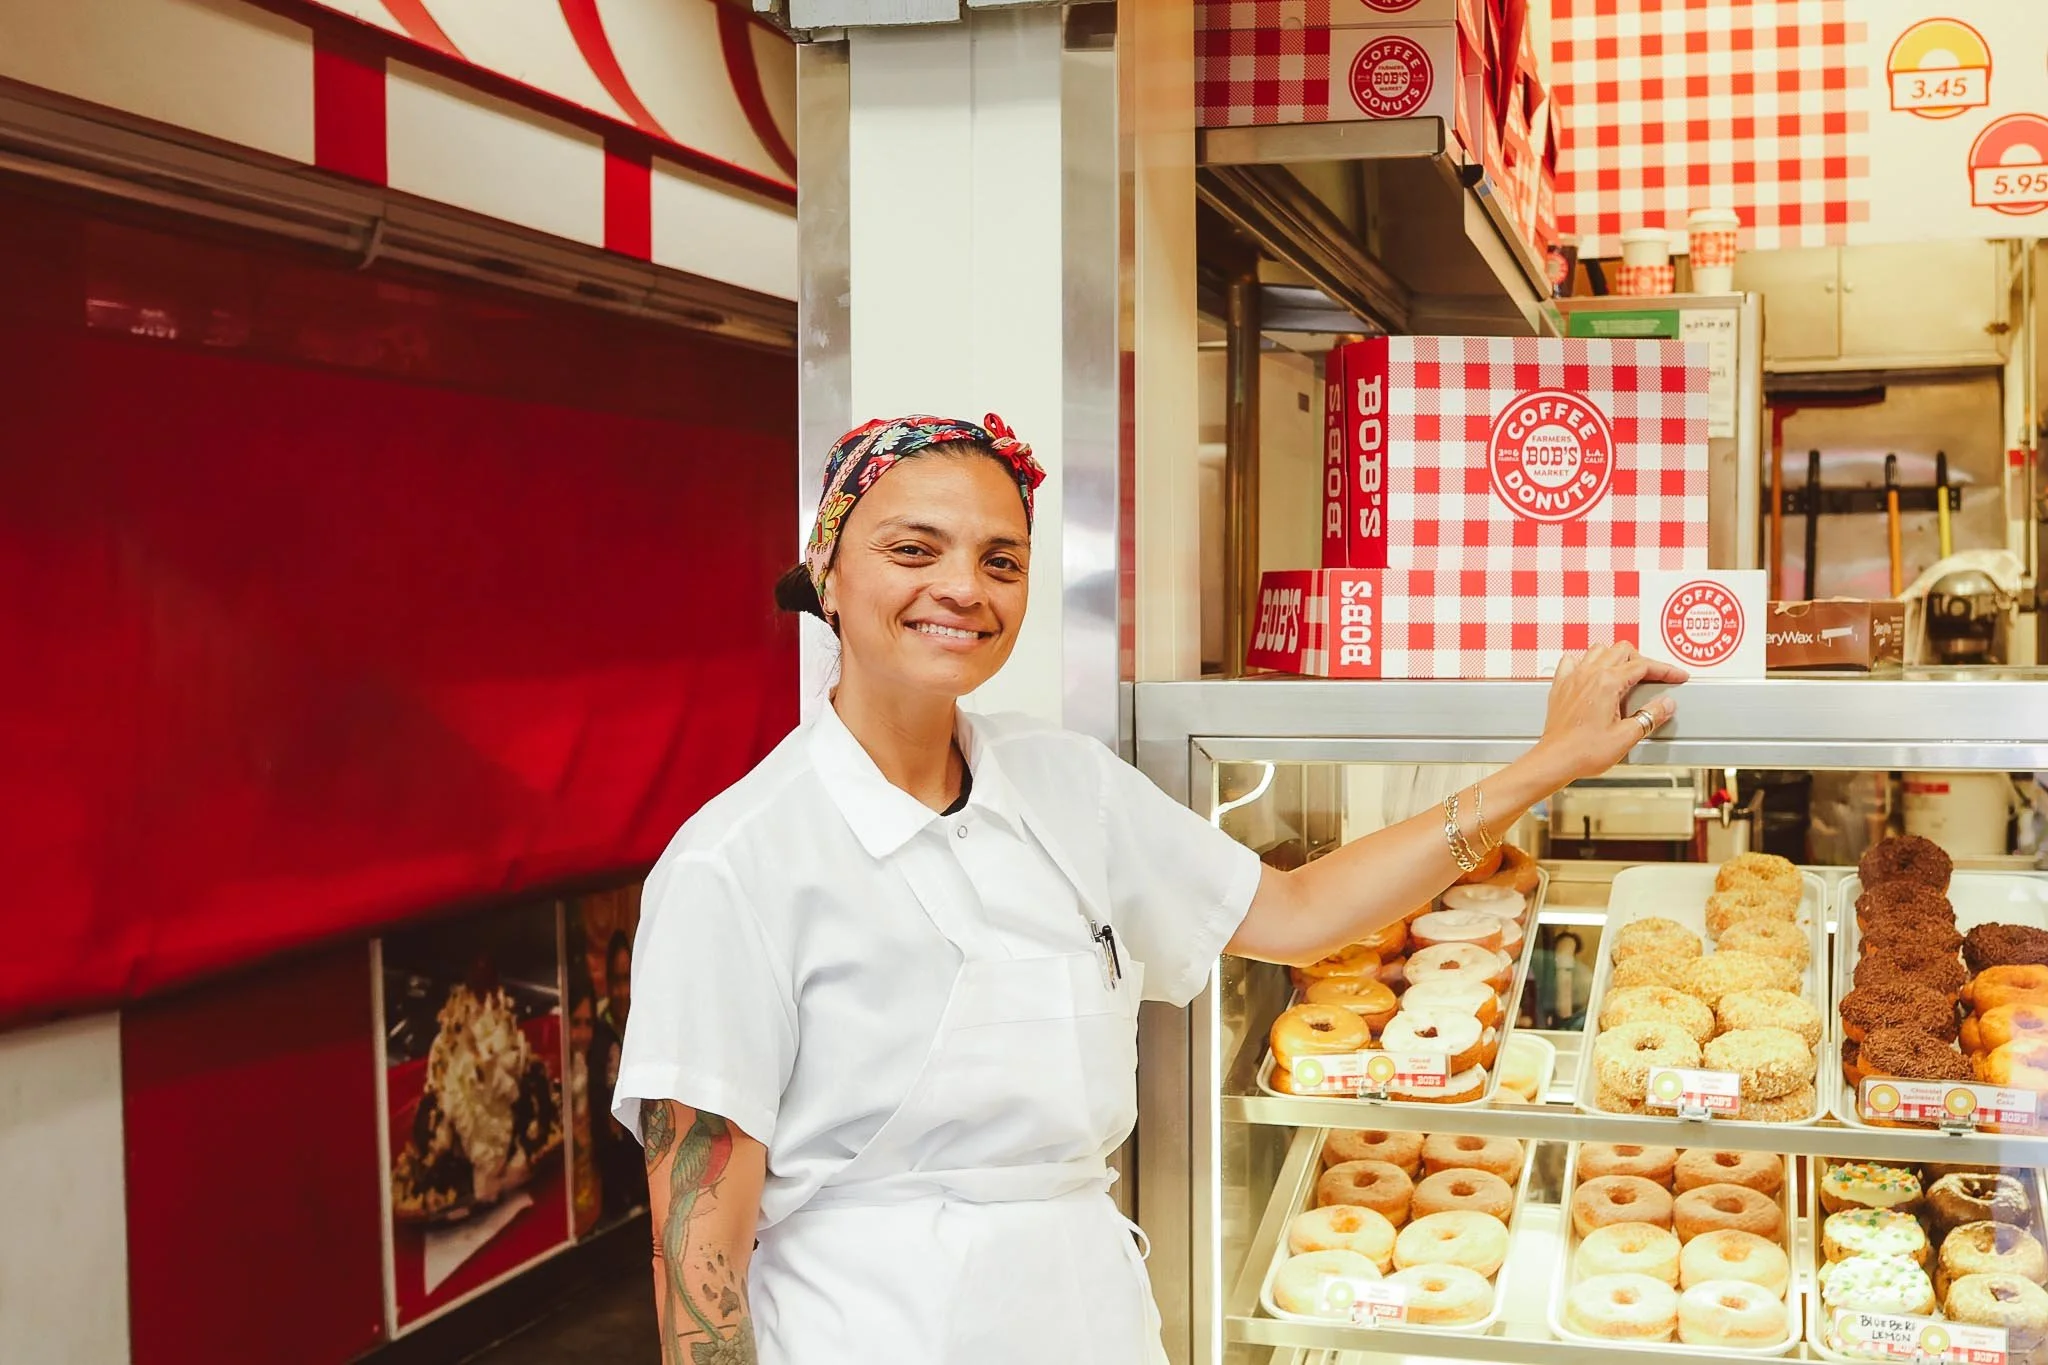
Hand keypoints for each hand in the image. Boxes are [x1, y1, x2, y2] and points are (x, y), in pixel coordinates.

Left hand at [1534, 643, 1687, 783]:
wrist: (1555, 760)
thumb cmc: (1584, 751)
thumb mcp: (1627, 736)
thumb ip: (1650, 716)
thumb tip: (1665, 704)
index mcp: (1607, 683)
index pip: (1643, 666)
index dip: (1665, 669)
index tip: (1676, 676)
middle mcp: (1588, 674)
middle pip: (1622, 651)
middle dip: (1643, 661)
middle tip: (1654, 678)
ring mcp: (1573, 678)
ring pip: (1598, 651)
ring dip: (1616, 658)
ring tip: (1627, 674)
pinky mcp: (1561, 686)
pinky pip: (1572, 661)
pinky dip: (1585, 663)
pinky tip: (1591, 673)